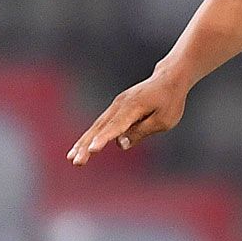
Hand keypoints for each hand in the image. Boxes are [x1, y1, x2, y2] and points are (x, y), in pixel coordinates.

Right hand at [68, 70, 189, 165]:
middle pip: (101, 128)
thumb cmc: (170, 101)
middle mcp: (121, 104)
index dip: (104, 139)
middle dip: (87, 146)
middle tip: (76, 162)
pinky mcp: (116, 107)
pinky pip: (101, 123)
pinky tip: (82, 148)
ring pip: (97, 126)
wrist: (169, 78)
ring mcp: (117, 105)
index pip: (117, 126)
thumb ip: (141, 132)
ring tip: (72, 158)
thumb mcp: (164, 120)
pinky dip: (90, 135)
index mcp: (134, 107)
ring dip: (83, 142)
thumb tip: (120, 144)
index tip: (92, 150)